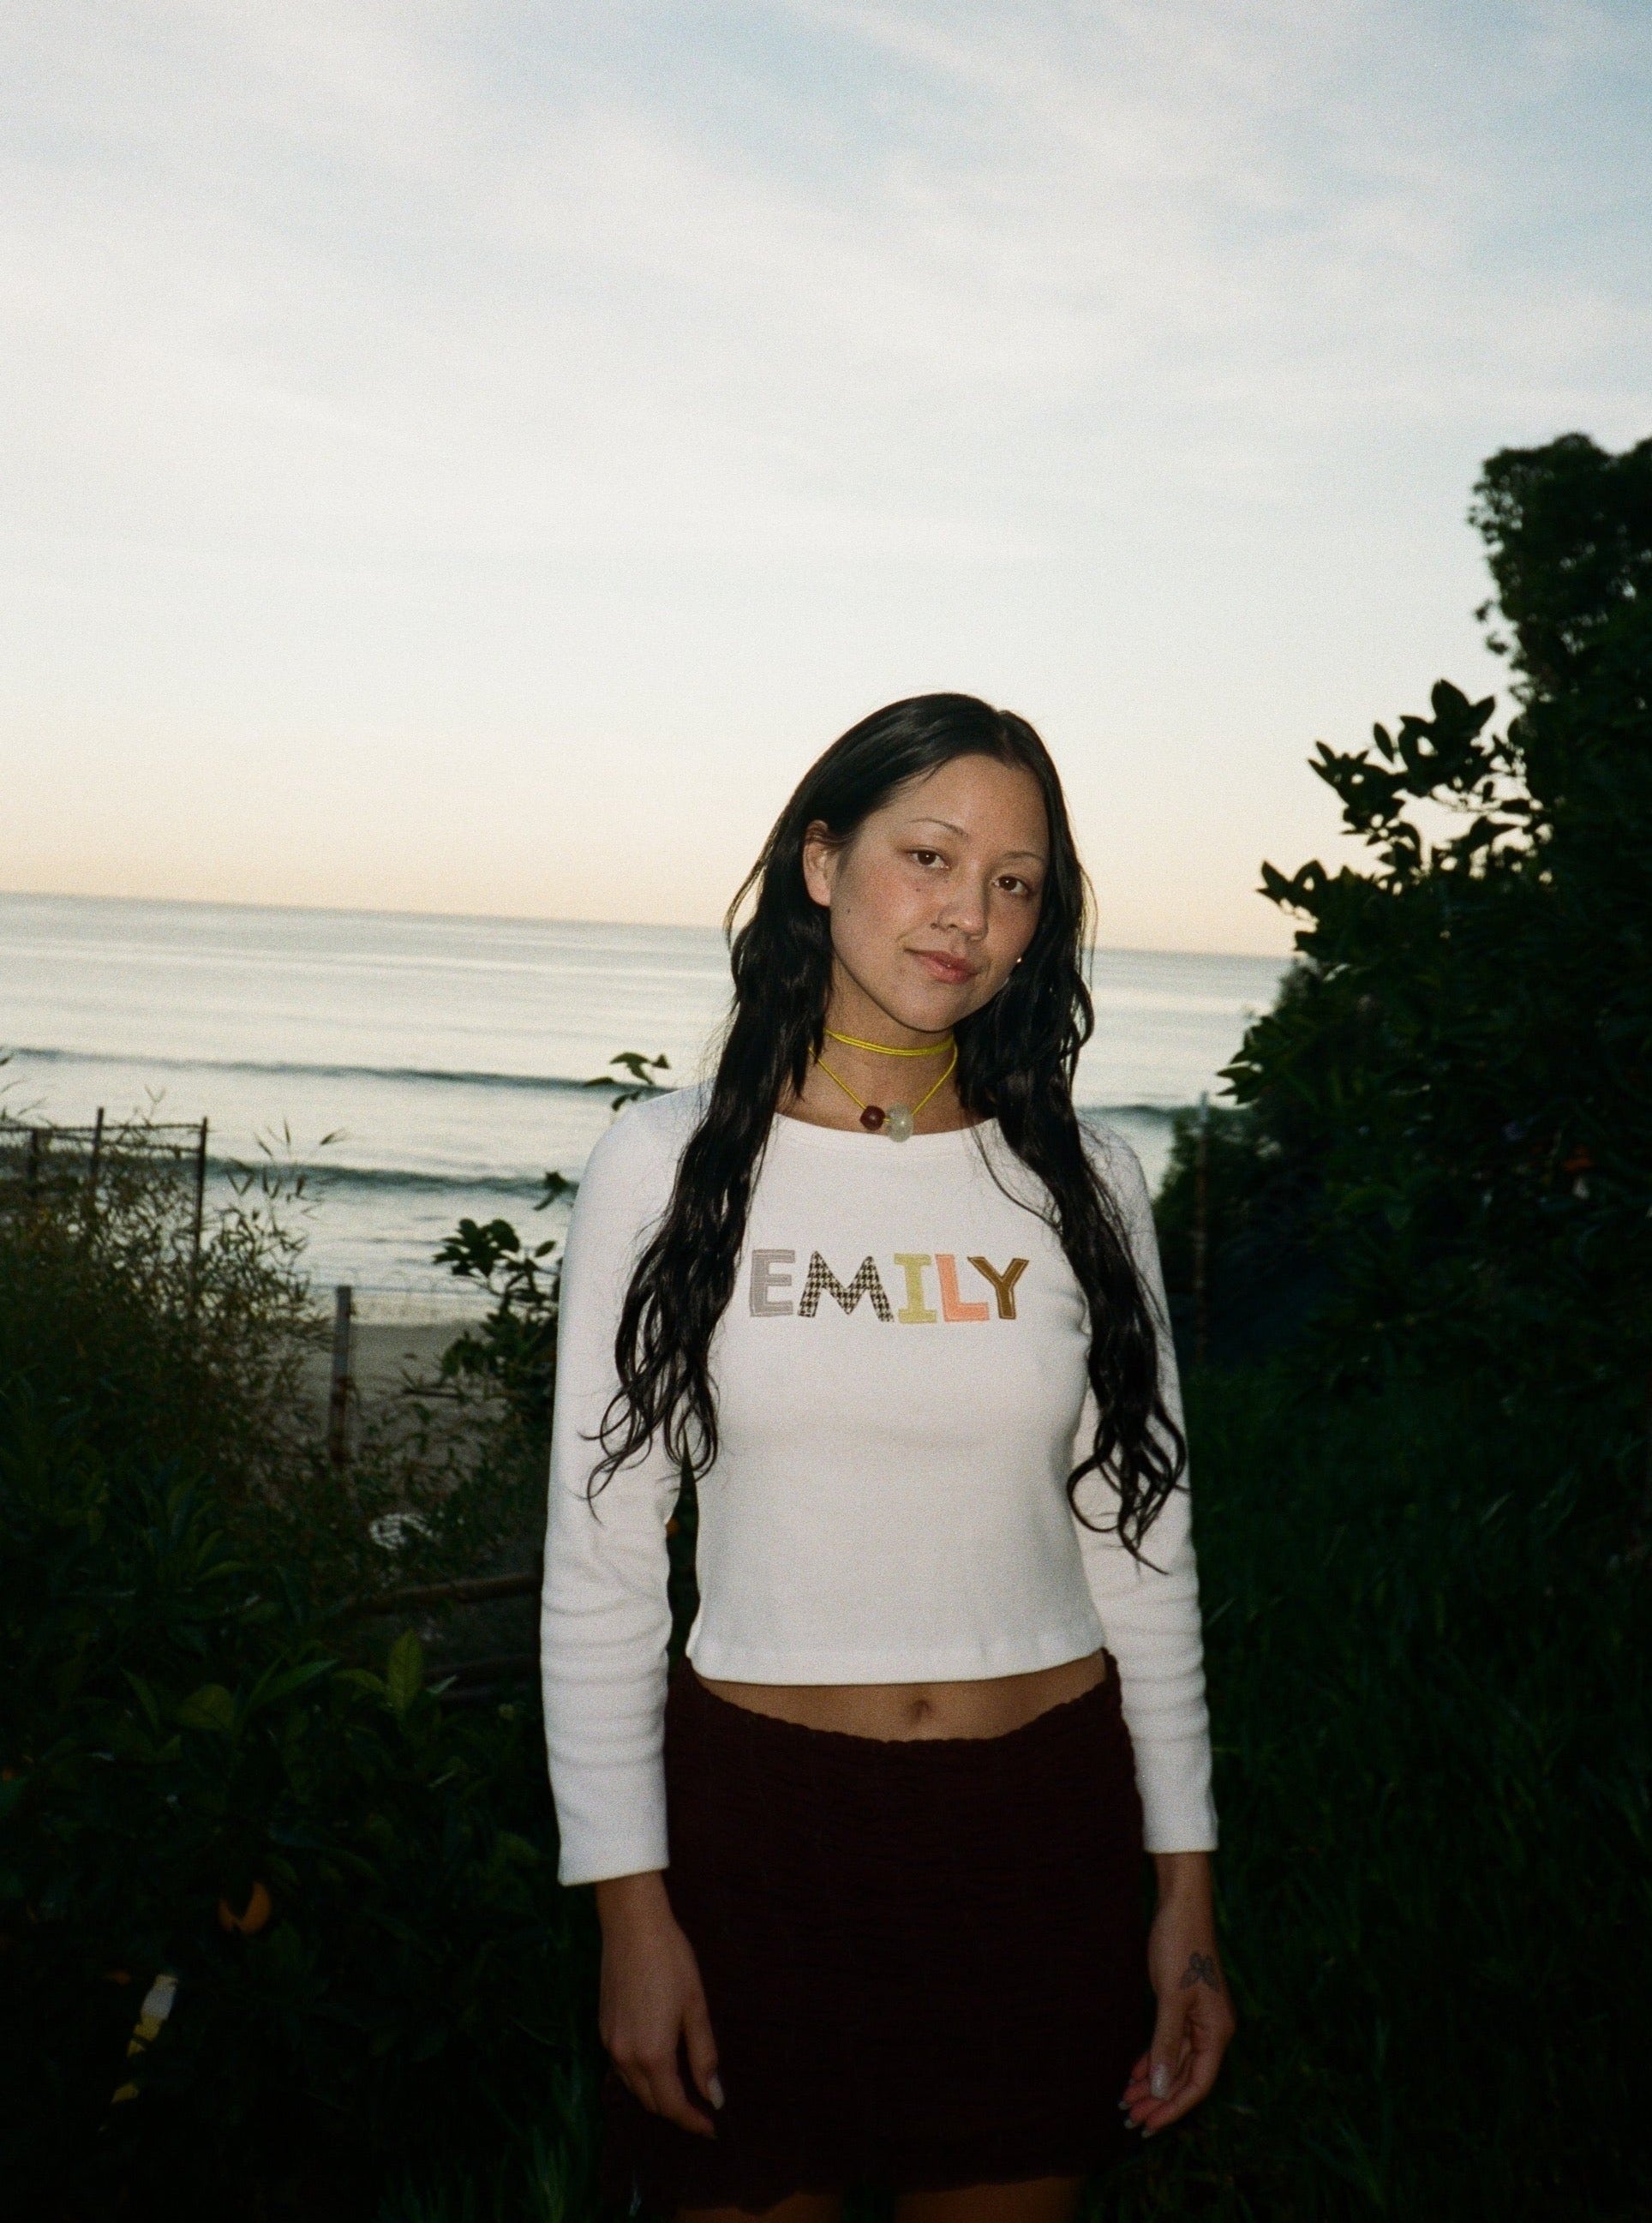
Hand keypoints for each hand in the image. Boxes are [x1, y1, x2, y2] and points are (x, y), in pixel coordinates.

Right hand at [593, 1871, 722, 2138]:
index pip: (672, 2106)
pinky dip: (641, 2078)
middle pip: (651, 2103)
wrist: (631, 1925)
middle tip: (702, 2109)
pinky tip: (658, 2064)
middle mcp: (624, 2057)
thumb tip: (714, 2096)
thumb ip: (704, 2055)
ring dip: (657, 2096)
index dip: (694, 2122)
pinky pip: (621, 2069)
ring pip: (634, 2088)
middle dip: (676, 2111)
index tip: (713, 2128)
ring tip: (683, 2089)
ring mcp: (609, 2044)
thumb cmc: (671, 1960)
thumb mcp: (696, 2007)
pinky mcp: (602, 2029)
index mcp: (652, 2054)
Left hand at [1121, 1851, 1234, 2137]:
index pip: (1197, 2084)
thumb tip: (1162, 2089)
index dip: (1172, 2108)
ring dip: (1153, 2081)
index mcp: (1217, 2031)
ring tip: (1126, 2100)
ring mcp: (1198, 2017)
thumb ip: (1167, 2044)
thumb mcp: (1171, 1998)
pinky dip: (1153, 2058)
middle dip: (1158, 2099)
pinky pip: (1170, 2042)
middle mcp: (1212, 2029)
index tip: (1147, 2125)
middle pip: (1185, 2076)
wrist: (1181, 1904)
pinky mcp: (1183, 2004)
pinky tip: (1135, 2071)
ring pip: (1175, 2061)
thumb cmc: (1180, 1946)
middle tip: (1128, 2117)